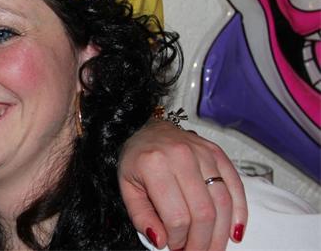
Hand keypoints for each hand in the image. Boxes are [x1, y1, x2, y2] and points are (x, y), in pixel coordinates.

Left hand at [118, 119, 246, 249]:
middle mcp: (181, 156)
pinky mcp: (217, 153)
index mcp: (154, 165)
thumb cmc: (137, 158)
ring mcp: (203, 153)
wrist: (147, 128)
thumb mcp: (127, 187)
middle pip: (204, 213)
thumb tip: (161, 241)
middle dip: (202, 242)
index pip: (177, 216)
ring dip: (221, 234)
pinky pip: (236, 186)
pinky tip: (234, 232)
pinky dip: (239, 213)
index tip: (175, 246)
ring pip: (223, 203)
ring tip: (213, 248)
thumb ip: (141, 216)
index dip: (179, 239)